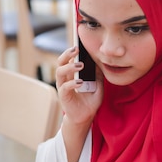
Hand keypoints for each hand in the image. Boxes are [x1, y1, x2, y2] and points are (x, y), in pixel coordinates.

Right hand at [55, 46, 103, 161]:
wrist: (86, 117)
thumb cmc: (90, 101)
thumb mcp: (98, 86)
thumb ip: (98, 75)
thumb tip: (101, 62)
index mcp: (71, 75)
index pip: (67, 59)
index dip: (70, 51)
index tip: (78, 43)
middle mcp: (65, 79)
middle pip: (60, 63)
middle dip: (66, 54)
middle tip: (76, 49)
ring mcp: (63, 88)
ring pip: (59, 73)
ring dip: (69, 67)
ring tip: (80, 65)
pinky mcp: (64, 97)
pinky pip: (65, 88)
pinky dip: (72, 83)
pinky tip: (81, 82)